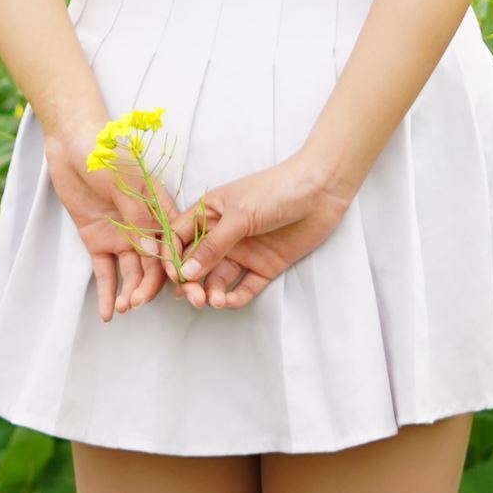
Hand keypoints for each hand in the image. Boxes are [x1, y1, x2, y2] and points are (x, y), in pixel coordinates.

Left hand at [44, 119, 182, 322]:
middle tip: (142, 304)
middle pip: (155, 263)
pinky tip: (108, 312)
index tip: (182, 288)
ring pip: (132, 271)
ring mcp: (122, 235)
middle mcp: (145, 226)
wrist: (72, 142)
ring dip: (130, 291)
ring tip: (123, 307)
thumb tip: (153, 254)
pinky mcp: (98, 241)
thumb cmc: (106, 153)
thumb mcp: (126, 182)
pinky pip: (106, 272)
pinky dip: (107, 292)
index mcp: (160, 209)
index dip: (179, 266)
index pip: (175, 243)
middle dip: (153, 286)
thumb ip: (138, 218)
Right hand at [163, 151, 351, 310]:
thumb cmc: (275, 191)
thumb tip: (186, 272)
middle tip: (194, 298)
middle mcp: (223, 235)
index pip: (179, 238)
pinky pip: (244, 287)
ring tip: (215, 301)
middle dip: (191, 283)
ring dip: (212, 293)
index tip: (174, 276)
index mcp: (210, 213)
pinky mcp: (264, 266)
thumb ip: (213, 245)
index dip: (172, 258)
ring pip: (218, 279)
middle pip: (196, 264)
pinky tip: (231, 301)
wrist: (320, 191)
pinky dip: (235, 297)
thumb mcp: (239, 214)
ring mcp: (244, 251)